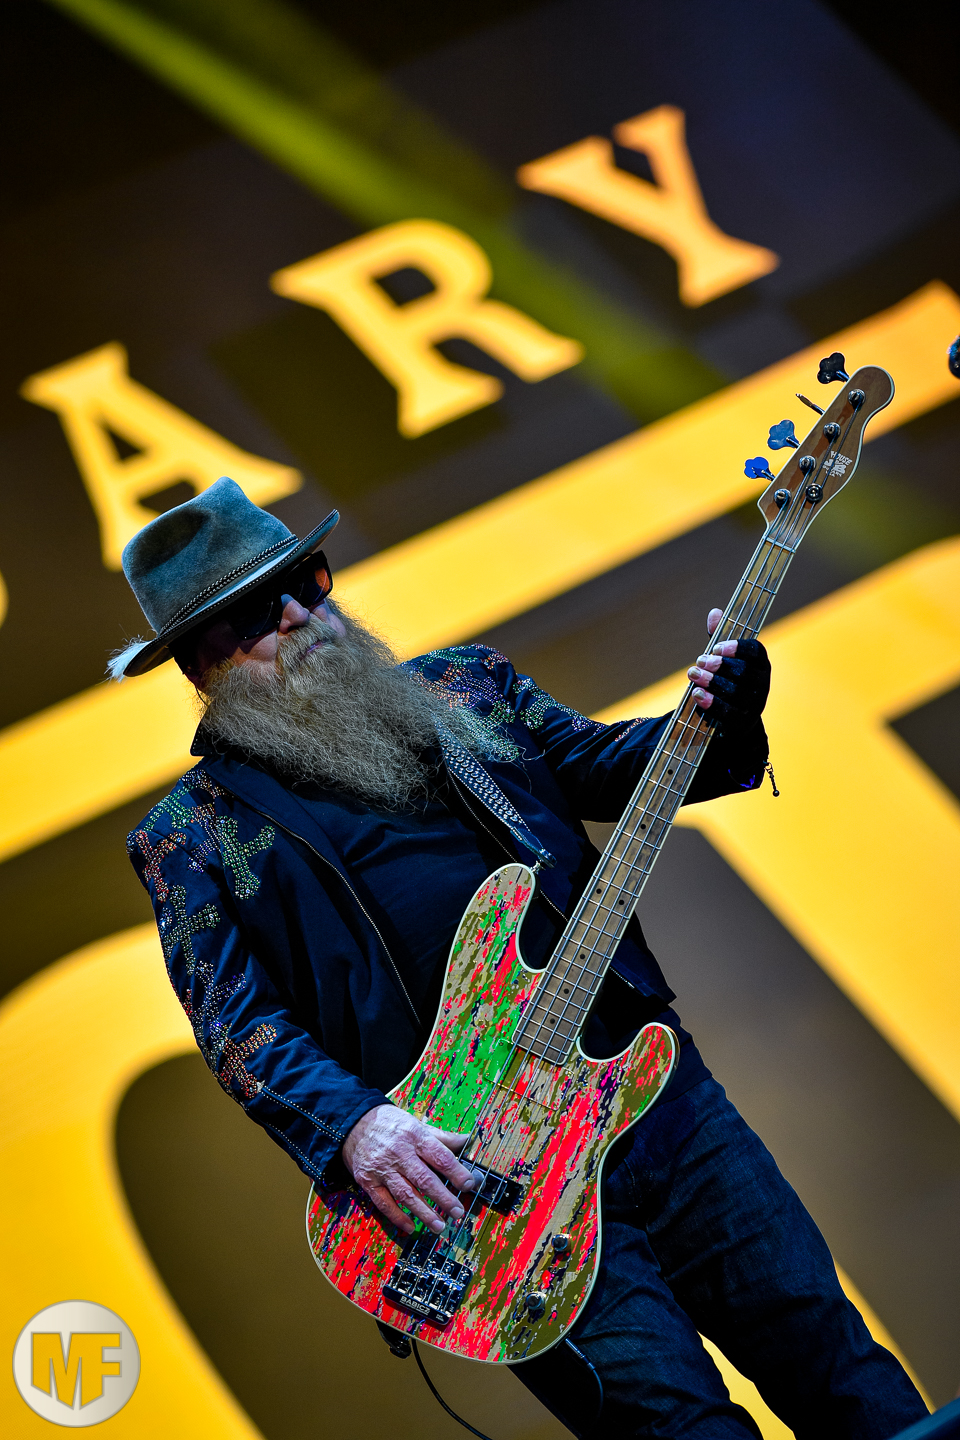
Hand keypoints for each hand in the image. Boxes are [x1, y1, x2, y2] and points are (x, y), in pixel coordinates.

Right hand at [342, 1104, 477, 1235]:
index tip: (470, 1185)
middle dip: (443, 1198)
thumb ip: (442, 1137)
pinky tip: (411, 1227)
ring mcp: (382, 1168)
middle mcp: (399, 1152)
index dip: (456, 1172)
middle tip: (458, 1212)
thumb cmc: (391, 1124)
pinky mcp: (368, 1181)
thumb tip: (466, 1141)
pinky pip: (384, 1203)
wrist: (354, 1123)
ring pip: (406, 1194)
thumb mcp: (417, 1124)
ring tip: (440, 1226)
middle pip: (424, 1179)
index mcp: (415, 1136)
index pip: (440, 1156)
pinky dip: (398, 1217)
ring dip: (424, 1213)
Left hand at [687, 608, 769, 730]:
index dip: (736, 647)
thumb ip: (719, 637)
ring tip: (693, 674)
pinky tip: (696, 694)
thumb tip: (715, 613)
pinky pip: (729, 713)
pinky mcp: (743, 722)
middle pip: (743, 672)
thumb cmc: (729, 680)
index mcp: (761, 663)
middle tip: (699, 661)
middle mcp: (762, 684)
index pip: (755, 651)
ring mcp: (755, 705)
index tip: (716, 647)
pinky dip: (711, 703)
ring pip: (735, 692)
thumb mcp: (724, 658)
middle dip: (718, 665)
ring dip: (711, 682)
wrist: (735, 718)